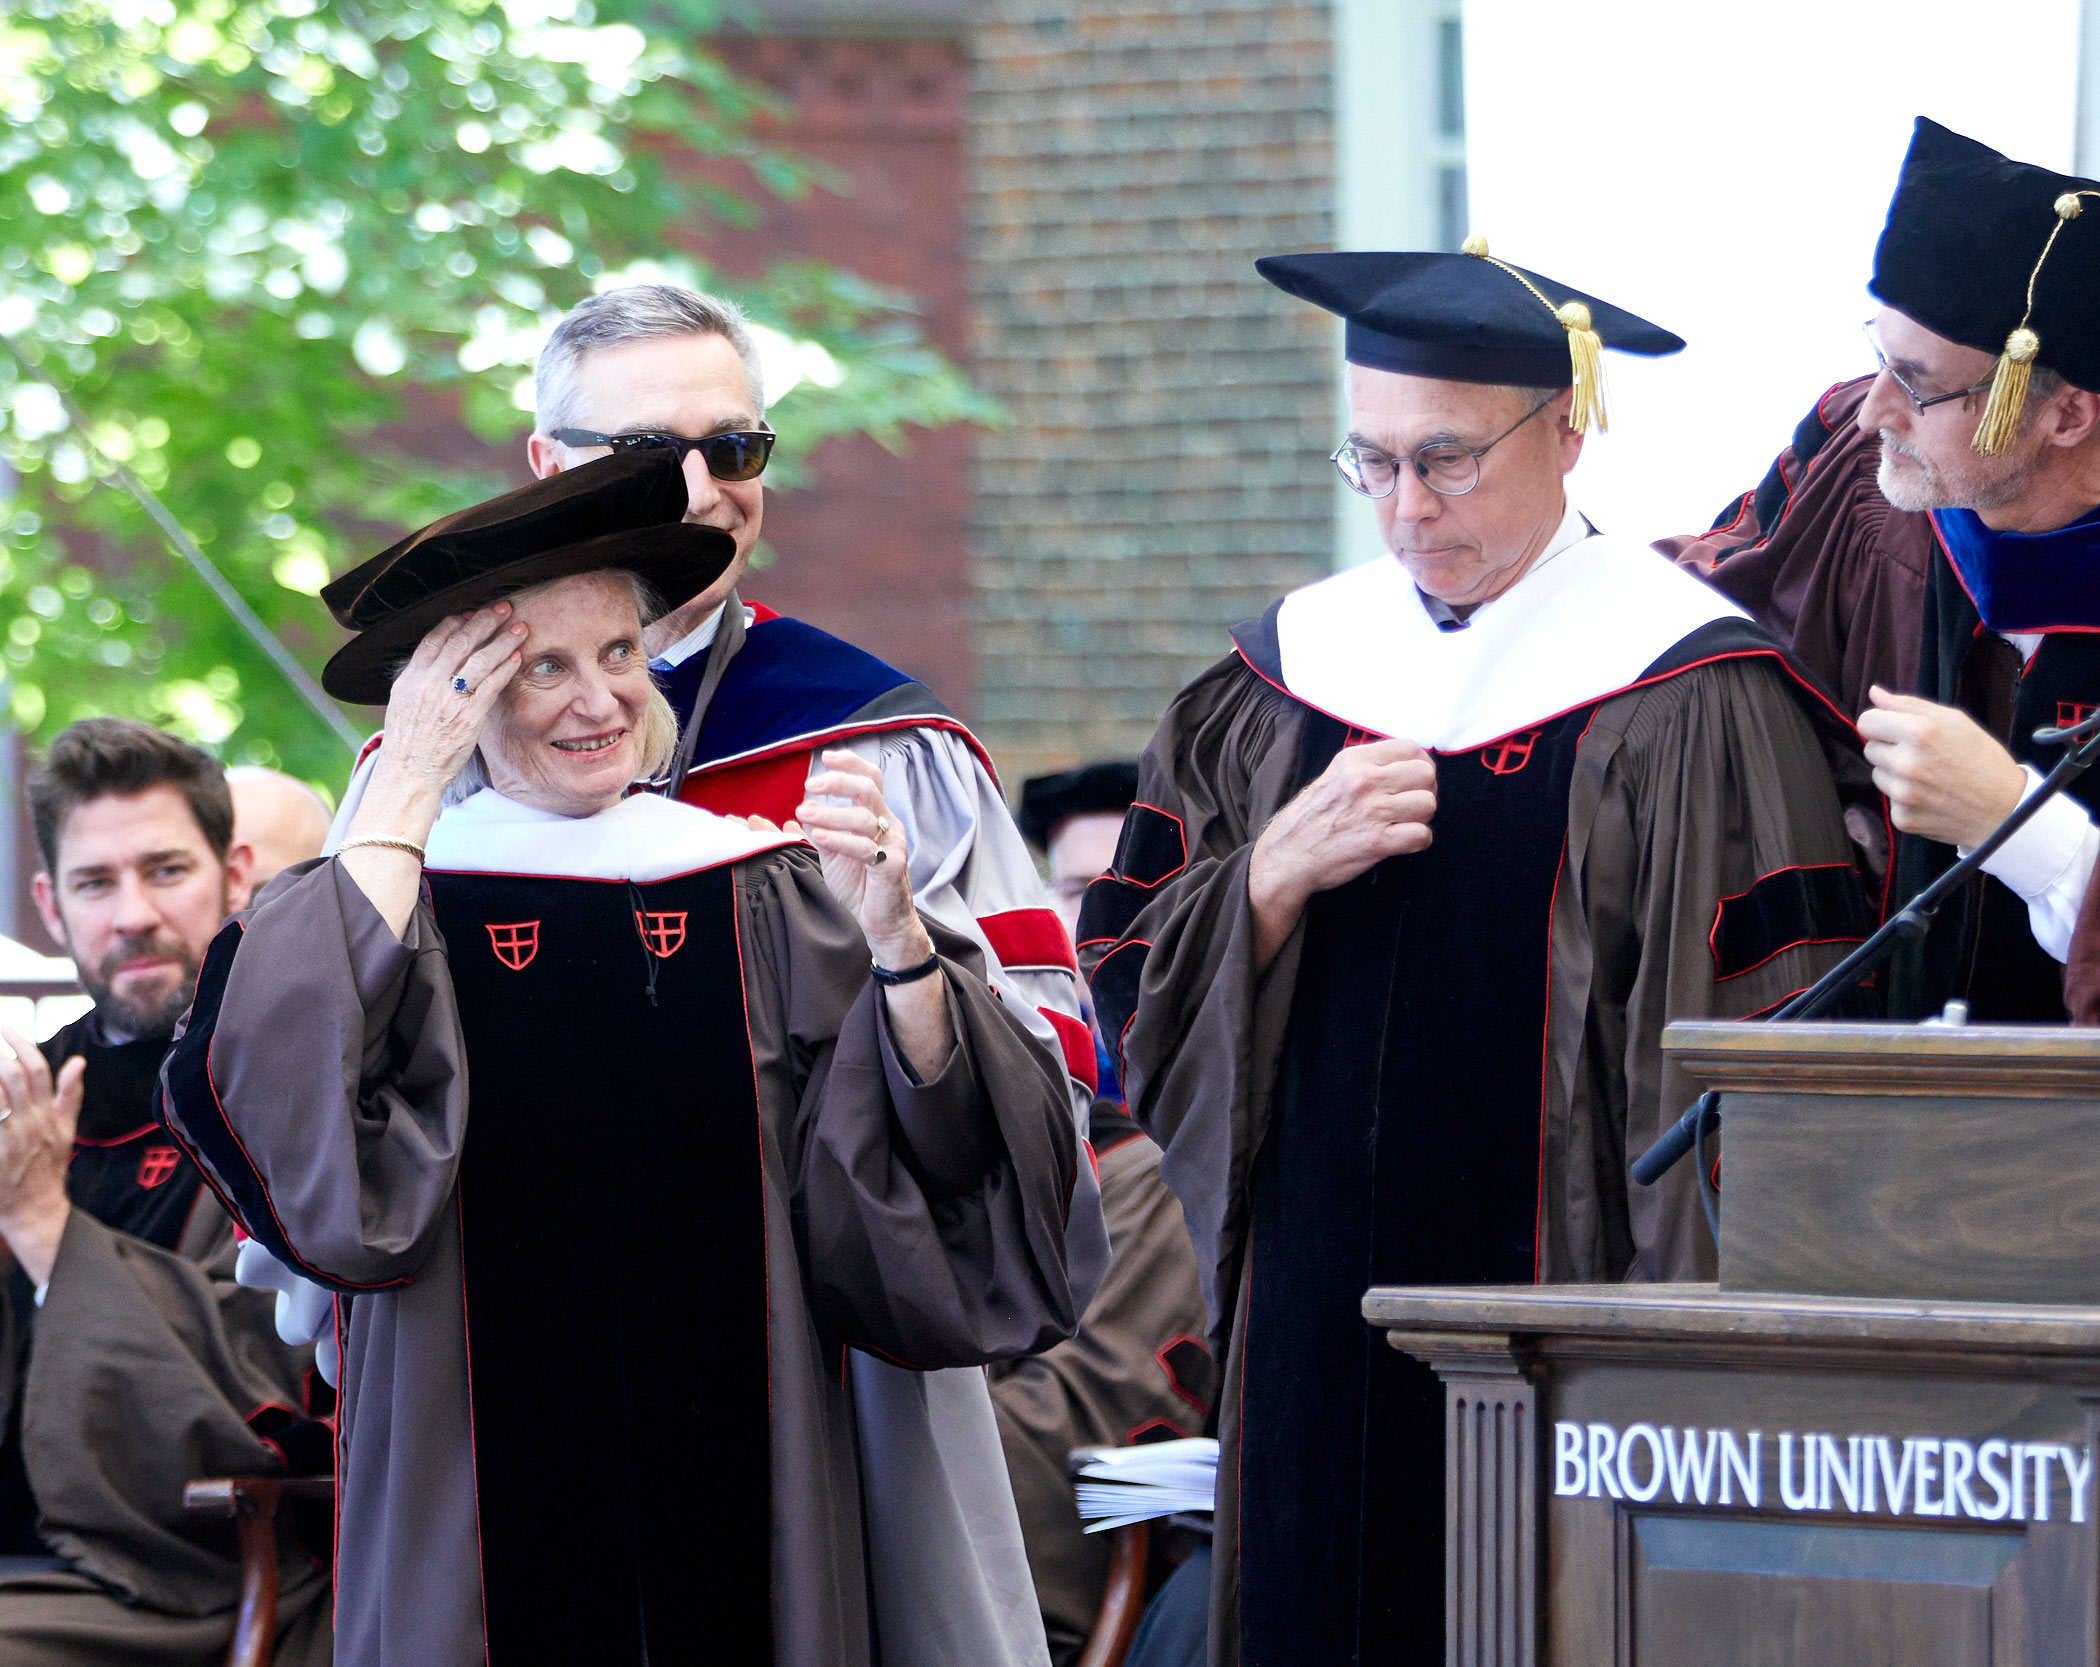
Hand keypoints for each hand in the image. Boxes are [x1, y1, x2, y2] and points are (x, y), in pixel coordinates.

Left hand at [0, 1023, 83, 1288]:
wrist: (36, 1211)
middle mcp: (30, 1123)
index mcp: (48, 1114)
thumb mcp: (66, 1131)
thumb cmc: (48, 1169)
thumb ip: (71, 1095)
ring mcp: (11, 1140)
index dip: (21, 1044)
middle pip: (14, 1076)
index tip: (7, 1026)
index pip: (38, 1068)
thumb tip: (78, 1062)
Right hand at [365, 604, 527, 820]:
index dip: (455, 622)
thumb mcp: (403, 703)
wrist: (409, 773)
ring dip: (503, 640)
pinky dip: (506, 667)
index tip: (471, 612)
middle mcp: (428, 684)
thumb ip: (419, 679)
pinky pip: (492, 685)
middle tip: (503, 608)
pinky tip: (518, 656)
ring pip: (481, 659)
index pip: (434, 640)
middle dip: (484, 621)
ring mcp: (449, 700)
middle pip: (461, 642)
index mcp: (410, 679)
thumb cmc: (409, 742)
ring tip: (519, 627)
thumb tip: (437, 660)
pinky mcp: (469, 716)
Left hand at [792, 751, 929, 969]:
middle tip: (809, 785)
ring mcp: (892, 845)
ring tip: (803, 813)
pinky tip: (819, 836)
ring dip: (831, 812)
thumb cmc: (860, 887)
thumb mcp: (833, 855)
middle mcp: (888, 825)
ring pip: (864, 818)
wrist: (882, 922)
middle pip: (868, 790)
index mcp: (877, 817)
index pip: (869, 779)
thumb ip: (818, 833)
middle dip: (838, 782)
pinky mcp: (891, 867)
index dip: (850, 764)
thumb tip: (791, 818)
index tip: (826, 757)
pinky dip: (840, 840)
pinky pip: (866, 848)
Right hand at [1247, 739, 1435, 973]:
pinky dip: (1418, 841)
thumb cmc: (1311, 817)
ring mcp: (1371, 811)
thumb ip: (1368, 766)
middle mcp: (1363, 781)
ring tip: (1405, 823)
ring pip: (1428, 804)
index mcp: (1353, 760)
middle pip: (1425, 774)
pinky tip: (1403, 841)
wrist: (1287, 855)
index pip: (1410, 748)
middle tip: (1411, 804)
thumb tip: (1409, 762)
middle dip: (1425, 790)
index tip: (1412, 780)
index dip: (1420, 764)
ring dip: (1422, 817)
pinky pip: (1421, 835)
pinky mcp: (1377, 841)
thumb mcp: (1334, 776)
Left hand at [1858, 686, 2025, 847]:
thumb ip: (1909, 704)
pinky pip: (1890, 799)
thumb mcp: (1955, 720)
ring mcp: (1902, 793)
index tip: (1896, 730)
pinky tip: (1931, 796)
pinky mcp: (1902, 817)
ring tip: (1930, 776)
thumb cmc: (1982, 758)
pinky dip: (1905, 797)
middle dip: (1891, 749)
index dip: (1881, 724)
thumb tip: (1874, 692)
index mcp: (1918, 732)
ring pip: (1877, 774)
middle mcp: (1905, 763)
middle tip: (1924, 755)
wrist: (2007, 809)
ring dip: (1895, 773)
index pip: (1866, 722)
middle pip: (1869, 748)